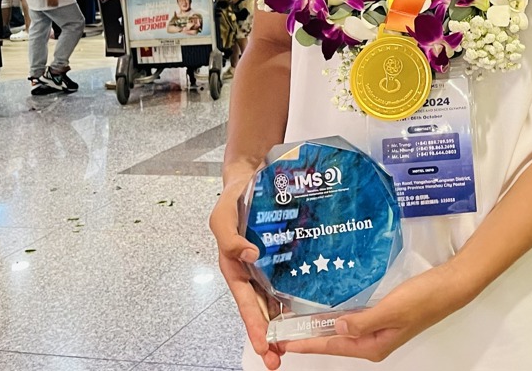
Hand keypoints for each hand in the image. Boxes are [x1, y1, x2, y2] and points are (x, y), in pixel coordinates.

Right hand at [210, 180, 284, 368]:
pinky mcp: (281, 256)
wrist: (249, 179)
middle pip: (260, 309)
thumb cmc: (232, 200)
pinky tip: (308, 307)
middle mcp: (251, 272)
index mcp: (234, 268)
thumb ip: (231, 238)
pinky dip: (295, 295)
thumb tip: (250, 255)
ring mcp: (267, 266)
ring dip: (283, 322)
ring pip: (275, 299)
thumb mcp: (222, 217)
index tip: (263, 348)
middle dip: (269, 336)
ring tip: (297, 342)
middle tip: (279, 358)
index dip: (254, 327)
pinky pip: (289, 279)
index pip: (245, 303)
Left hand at [284, 261, 469, 361]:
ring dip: (321, 326)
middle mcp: (373, 341)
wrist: (449, 285)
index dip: (307, 343)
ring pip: (342, 330)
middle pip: (334, 341)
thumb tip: (336, 329)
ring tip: (297, 319)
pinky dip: (337, 315)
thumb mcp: (391, 310)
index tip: (284, 341)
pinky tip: (326, 308)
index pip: (332, 346)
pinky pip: (353, 318)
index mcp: (374, 345)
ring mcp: (378, 328)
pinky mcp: (382, 314)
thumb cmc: (423, 298)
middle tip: (283, 329)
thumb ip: (362, 321)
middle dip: (309, 336)